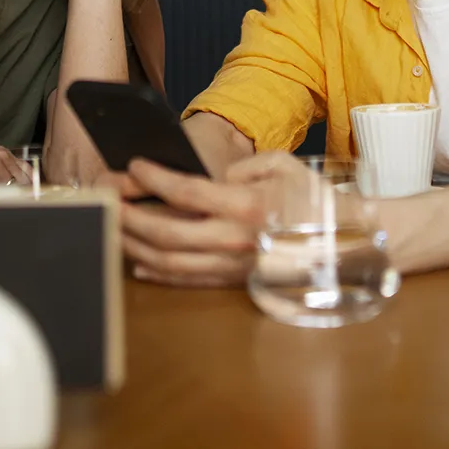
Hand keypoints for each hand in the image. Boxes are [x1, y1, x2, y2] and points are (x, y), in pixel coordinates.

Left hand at [120, 153, 298, 287]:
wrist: (340, 243)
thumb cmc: (313, 200)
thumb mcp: (285, 165)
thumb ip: (245, 165)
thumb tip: (212, 178)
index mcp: (248, 205)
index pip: (187, 191)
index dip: (155, 177)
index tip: (135, 165)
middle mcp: (235, 240)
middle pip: (167, 231)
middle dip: (130, 215)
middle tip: (109, 199)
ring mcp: (231, 266)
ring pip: (169, 261)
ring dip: (135, 245)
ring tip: (114, 227)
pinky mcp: (231, 283)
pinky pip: (185, 280)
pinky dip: (157, 273)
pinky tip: (139, 262)